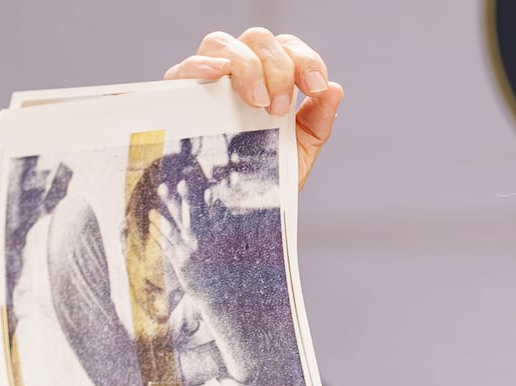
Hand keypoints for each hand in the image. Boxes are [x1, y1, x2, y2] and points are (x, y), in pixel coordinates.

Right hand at [164, 28, 343, 190]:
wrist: (231, 215)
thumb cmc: (263, 177)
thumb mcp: (298, 154)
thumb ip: (317, 123)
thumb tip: (335, 90)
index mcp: (270, 78)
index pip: (288, 48)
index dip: (306, 60)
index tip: (316, 89)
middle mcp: (239, 72)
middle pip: (259, 39)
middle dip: (278, 68)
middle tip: (280, 109)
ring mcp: (208, 80)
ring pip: (223, 43)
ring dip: (247, 67)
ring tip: (257, 102)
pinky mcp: (179, 95)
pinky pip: (186, 66)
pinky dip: (203, 64)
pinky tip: (218, 74)